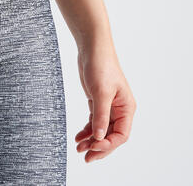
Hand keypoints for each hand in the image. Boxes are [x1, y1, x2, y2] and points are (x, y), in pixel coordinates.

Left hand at [75, 39, 135, 162]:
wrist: (92, 49)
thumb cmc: (101, 66)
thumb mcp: (101, 92)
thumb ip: (100, 115)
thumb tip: (99, 137)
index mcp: (126, 108)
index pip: (121, 134)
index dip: (108, 144)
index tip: (94, 147)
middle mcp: (119, 109)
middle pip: (111, 135)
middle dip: (99, 147)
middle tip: (86, 157)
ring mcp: (108, 105)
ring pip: (101, 129)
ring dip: (91, 140)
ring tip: (79, 149)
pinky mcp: (97, 101)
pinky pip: (94, 120)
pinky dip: (87, 129)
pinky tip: (79, 136)